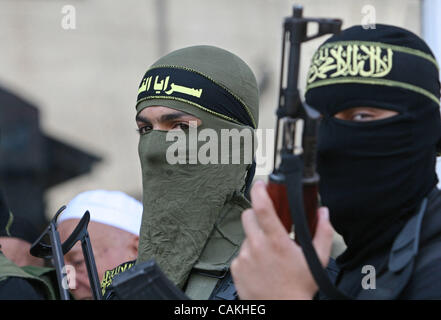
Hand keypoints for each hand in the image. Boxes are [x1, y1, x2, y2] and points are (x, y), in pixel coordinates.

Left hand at [231, 180, 333, 299]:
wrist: (281, 308)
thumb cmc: (298, 288)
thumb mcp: (317, 260)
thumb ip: (322, 233)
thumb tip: (323, 214)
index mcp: (276, 241)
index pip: (263, 208)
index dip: (259, 191)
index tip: (259, 184)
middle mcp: (257, 247)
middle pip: (248, 216)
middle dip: (256, 214)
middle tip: (266, 223)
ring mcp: (244, 257)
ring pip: (246, 236)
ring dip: (255, 239)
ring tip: (268, 255)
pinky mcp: (237, 268)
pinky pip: (240, 254)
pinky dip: (249, 256)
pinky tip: (261, 266)